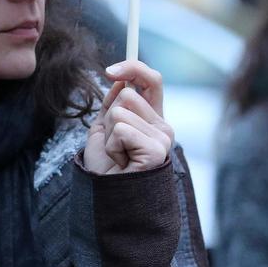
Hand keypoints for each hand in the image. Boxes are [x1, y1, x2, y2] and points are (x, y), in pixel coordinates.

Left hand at [81, 59, 174, 174]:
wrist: (106, 198)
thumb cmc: (106, 168)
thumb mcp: (104, 129)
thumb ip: (113, 104)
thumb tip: (120, 79)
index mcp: (153, 118)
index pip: (152, 80)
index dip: (133, 68)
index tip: (110, 70)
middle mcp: (163, 126)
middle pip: (127, 94)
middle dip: (109, 118)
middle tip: (114, 145)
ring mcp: (163, 138)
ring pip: (120, 112)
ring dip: (109, 134)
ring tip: (117, 156)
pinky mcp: (157, 150)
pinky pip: (122, 130)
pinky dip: (113, 146)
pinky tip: (121, 162)